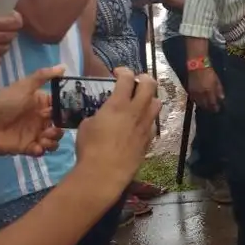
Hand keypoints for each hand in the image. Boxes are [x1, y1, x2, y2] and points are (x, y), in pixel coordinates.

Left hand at [0, 65, 64, 156]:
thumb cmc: (3, 104)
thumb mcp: (23, 87)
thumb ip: (43, 76)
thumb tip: (64, 66)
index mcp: (40, 103)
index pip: (61, 106)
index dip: (69, 109)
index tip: (75, 112)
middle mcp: (39, 118)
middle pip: (60, 124)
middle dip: (61, 127)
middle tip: (52, 128)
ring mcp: (34, 134)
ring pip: (54, 138)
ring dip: (53, 139)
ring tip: (44, 138)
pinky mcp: (28, 147)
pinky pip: (43, 150)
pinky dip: (43, 150)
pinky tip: (36, 147)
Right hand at [75, 68, 160, 193]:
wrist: (104, 173)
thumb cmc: (90, 148)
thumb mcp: (87, 125)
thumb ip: (100, 114)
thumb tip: (104, 114)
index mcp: (118, 104)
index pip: (127, 78)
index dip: (123, 70)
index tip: (118, 72)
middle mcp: (136, 111)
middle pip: (150, 84)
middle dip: (144, 78)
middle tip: (135, 81)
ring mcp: (146, 125)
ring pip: (157, 102)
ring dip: (149, 98)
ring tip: (140, 102)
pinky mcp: (149, 139)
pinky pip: (153, 122)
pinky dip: (147, 118)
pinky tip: (138, 124)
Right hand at [188, 67, 223, 111]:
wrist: (197, 66)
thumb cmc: (209, 72)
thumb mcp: (216, 80)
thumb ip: (219, 89)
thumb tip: (222, 98)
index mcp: (209, 90)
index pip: (212, 102)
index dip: (215, 107)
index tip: (217, 109)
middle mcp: (201, 93)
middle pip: (205, 104)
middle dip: (209, 108)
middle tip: (212, 110)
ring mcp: (195, 92)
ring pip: (199, 103)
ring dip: (203, 106)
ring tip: (206, 107)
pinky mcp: (190, 90)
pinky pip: (193, 99)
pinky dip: (197, 102)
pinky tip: (199, 102)